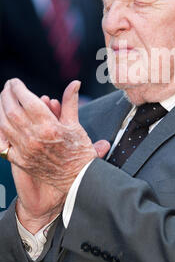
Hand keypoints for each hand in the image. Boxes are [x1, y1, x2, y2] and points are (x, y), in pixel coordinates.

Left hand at [0, 79, 109, 231]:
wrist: (78, 179)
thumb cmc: (79, 152)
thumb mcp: (76, 125)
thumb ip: (70, 102)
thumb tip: (75, 83)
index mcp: (49, 127)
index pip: (27, 101)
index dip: (18, 89)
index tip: (16, 82)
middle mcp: (34, 138)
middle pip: (11, 111)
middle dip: (6, 96)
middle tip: (7, 87)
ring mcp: (25, 150)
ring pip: (4, 126)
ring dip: (0, 111)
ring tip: (2, 101)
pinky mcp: (21, 161)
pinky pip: (4, 144)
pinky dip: (0, 131)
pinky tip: (1, 123)